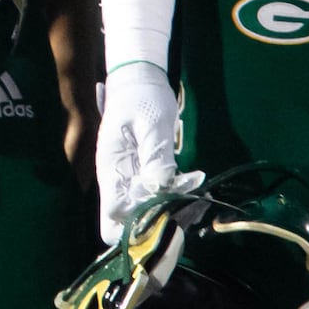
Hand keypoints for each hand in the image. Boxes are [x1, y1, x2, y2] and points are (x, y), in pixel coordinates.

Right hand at [94, 61, 181, 244]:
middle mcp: (118, 180)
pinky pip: (159, 195)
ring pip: (146, 211)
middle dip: (157, 224)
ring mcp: (132, 178)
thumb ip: (155, 157)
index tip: (162, 222)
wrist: (139, 79)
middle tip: (187, 211)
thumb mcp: (151, 123)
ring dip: (171, 211)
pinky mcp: (146, 174)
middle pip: (129, 221)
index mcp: (111, 168)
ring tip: (196, 197)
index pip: (111, 216)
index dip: (132, 229)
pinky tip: (194, 185)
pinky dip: (177, 196)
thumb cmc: (142, 96)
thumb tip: (160, 190)